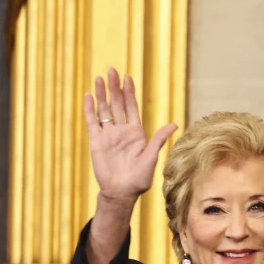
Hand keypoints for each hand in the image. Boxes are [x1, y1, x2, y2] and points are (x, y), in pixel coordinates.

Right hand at [86, 67, 177, 206]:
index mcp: (136, 132)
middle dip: (114, 87)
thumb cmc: (138, 179)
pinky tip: (89, 97)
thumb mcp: (151, 158)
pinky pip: (92, 122)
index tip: (127, 77)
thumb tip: (174, 123)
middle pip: (117, 104)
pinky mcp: (96, 142)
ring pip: (104, 110)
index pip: (131, 107)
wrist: (121, 192)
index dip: (129, 92)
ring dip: (102, 95)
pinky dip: (90, 110)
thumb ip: (158, 139)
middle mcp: (121, 131)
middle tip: (111, 71)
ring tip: (99, 78)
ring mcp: (108, 135)